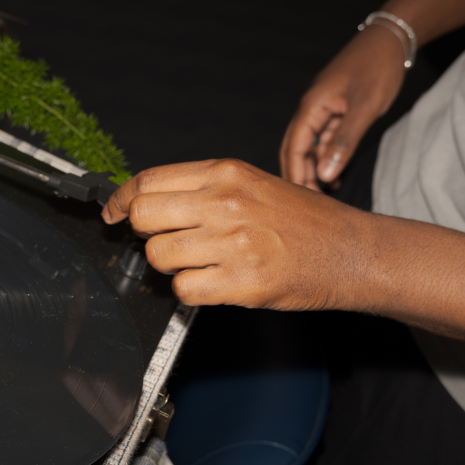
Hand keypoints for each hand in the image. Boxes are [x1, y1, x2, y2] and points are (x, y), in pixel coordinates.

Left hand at [102, 159, 368, 309]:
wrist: (350, 250)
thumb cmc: (303, 220)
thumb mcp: (252, 183)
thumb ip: (202, 187)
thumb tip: (147, 199)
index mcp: (225, 173)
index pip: (149, 180)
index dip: (122, 199)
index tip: (113, 213)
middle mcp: (225, 203)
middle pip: (144, 216)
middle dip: (147, 233)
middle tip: (168, 240)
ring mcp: (233, 242)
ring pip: (158, 256)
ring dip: (170, 266)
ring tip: (200, 263)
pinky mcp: (241, 281)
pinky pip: (184, 289)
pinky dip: (191, 292)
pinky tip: (214, 282)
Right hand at [280, 24, 405, 189]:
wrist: (391, 39)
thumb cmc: (379, 68)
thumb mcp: (365, 107)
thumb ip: (344, 143)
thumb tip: (326, 176)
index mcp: (311, 107)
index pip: (294, 148)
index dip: (294, 175)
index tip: (299, 201)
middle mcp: (311, 109)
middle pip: (295, 149)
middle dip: (299, 176)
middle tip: (309, 205)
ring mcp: (322, 110)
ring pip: (310, 147)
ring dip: (314, 170)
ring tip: (324, 197)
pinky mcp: (335, 110)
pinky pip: (324, 140)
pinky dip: (327, 159)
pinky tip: (337, 175)